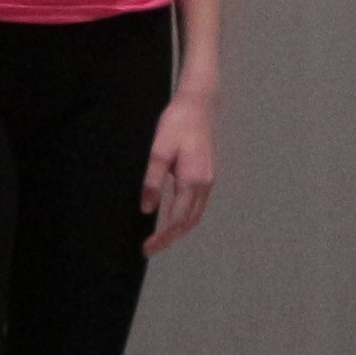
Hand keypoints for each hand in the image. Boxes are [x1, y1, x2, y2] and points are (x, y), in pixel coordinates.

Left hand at [141, 92, 218, 252]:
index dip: (163, 237)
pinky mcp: (206, 174)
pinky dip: (185, 216)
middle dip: (170, 237)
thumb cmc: (176, 125)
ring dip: (178, 228)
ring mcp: (208, 180)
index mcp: (193, 180)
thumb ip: (153, 182)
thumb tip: (148, 209)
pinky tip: (172, 217)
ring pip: (195, 214)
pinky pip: (196, 204)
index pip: (178, 219)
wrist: (198, 105)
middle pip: (190, 221)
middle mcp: (204, 184)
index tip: (147, 249)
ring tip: (160, 237)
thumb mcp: (159, 152)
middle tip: (150, 248)